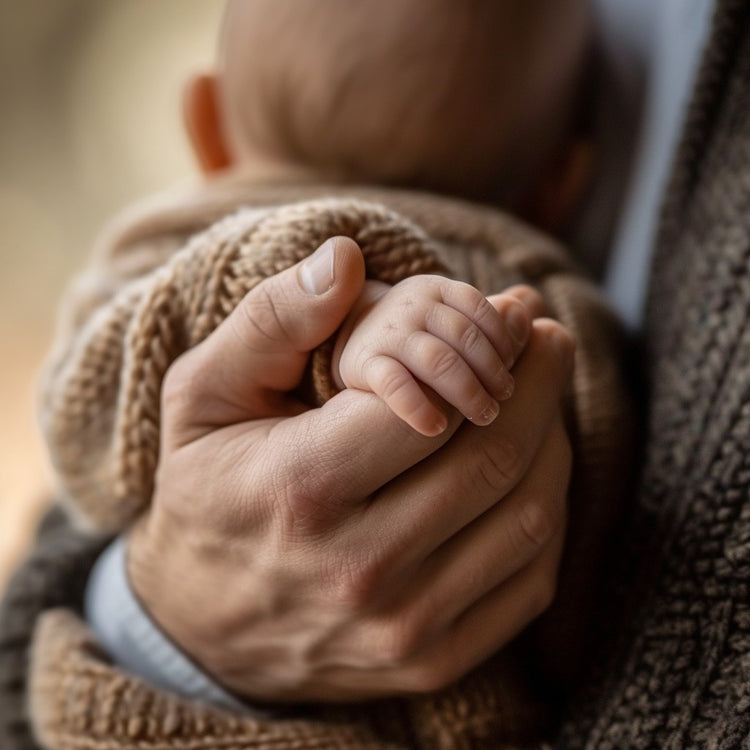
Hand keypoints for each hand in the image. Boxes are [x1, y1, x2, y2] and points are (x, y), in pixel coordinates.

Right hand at [128, 237, 574, 701]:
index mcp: (300, 489)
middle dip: (540, 382)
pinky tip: (532, 469)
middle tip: (548, 338)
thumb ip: (271, 320)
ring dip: (554, 440)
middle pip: (493, 458)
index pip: (431, 403)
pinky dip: (548, 509)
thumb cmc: (207, 491)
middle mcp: (359, 567)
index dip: (489, 345)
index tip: (513, 308)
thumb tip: (344, 257)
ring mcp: (404, 626)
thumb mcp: (204, 395)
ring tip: (544, 396)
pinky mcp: (434, 661)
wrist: (200, 624)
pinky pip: (531, 577)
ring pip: (528, 516)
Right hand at [333, 276, 531, 435]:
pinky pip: (395, 384)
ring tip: (485, 416)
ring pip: (438, 360)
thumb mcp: (451, 322)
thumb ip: (488, 323)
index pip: (481, 310)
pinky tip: (435, 429)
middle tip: (505, 400)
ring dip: (468, 391)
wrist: (347, 344)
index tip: (511, 372)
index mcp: (437, 290)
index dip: (504, 343)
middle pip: (465, 336)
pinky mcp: (363, 364)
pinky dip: (418, 407)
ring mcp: (387, 333)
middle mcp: (412, 304)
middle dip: (492, 371)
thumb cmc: (414, 339)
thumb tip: (529, 313)